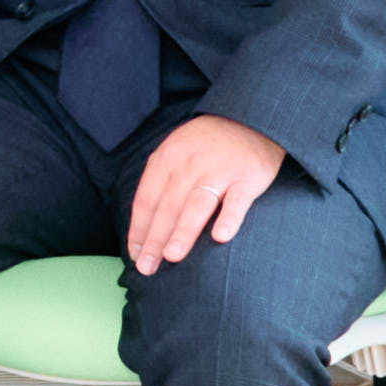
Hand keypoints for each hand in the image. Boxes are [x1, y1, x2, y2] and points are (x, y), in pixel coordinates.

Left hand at [125, 112, 292, 273]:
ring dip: (183, 231)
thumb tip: (145, 225)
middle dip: (154, 238)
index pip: (146, 199)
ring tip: (172, 256)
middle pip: (168, 206)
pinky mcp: (248, 177)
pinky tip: (221, 237)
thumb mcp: (176, 153)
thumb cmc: (207, 145)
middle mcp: (189, 165)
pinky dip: (229, 218)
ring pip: (197, 205)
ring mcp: (220, 170)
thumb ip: (162, 183)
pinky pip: (237, 200)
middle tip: (146, 267)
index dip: (139, 228)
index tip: (134, 254)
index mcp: (167, 159)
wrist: (250, 117)